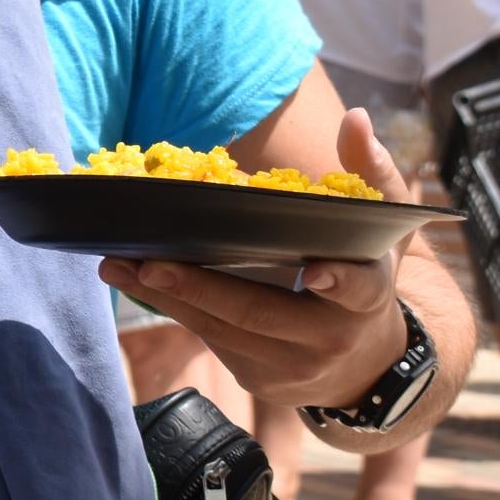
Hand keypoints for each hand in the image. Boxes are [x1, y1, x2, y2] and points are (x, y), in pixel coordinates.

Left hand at [98, 107, 413, 407]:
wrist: (366, 364)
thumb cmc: (365, 273)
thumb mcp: (382, 228)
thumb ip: (371, 172)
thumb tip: (355, 118)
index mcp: (367, 297)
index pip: (358, 289)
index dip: (339, 282)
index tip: (316, 274)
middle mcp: (331, 339)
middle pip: (260, 313)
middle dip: (201, 289)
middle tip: (149, 263)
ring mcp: (292, 368)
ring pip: (222, 331)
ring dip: (167, 298)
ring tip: (117, 265)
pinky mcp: (259, 381)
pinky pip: (211, 342)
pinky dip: (174, 311)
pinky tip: (137, 282)